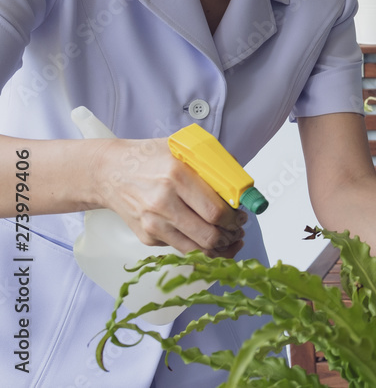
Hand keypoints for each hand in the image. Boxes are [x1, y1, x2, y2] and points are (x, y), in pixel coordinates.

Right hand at [93, 137, 246, 257]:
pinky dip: (198, 247)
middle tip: (237, 229)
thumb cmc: (148, 158)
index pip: (215, 210)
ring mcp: (153, 223)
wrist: (108, 171)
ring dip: (218, 248)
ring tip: (227, 238)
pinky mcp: (146, 237)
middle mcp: (163, 202)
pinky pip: (180, 248)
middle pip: (208, 234)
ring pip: (196, 249)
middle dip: (230, 235)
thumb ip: (213, 166)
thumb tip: (241, 186)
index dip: (235, 219)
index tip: (242, 216)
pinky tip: (206, 238)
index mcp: (176, 176)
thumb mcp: (182, 150)